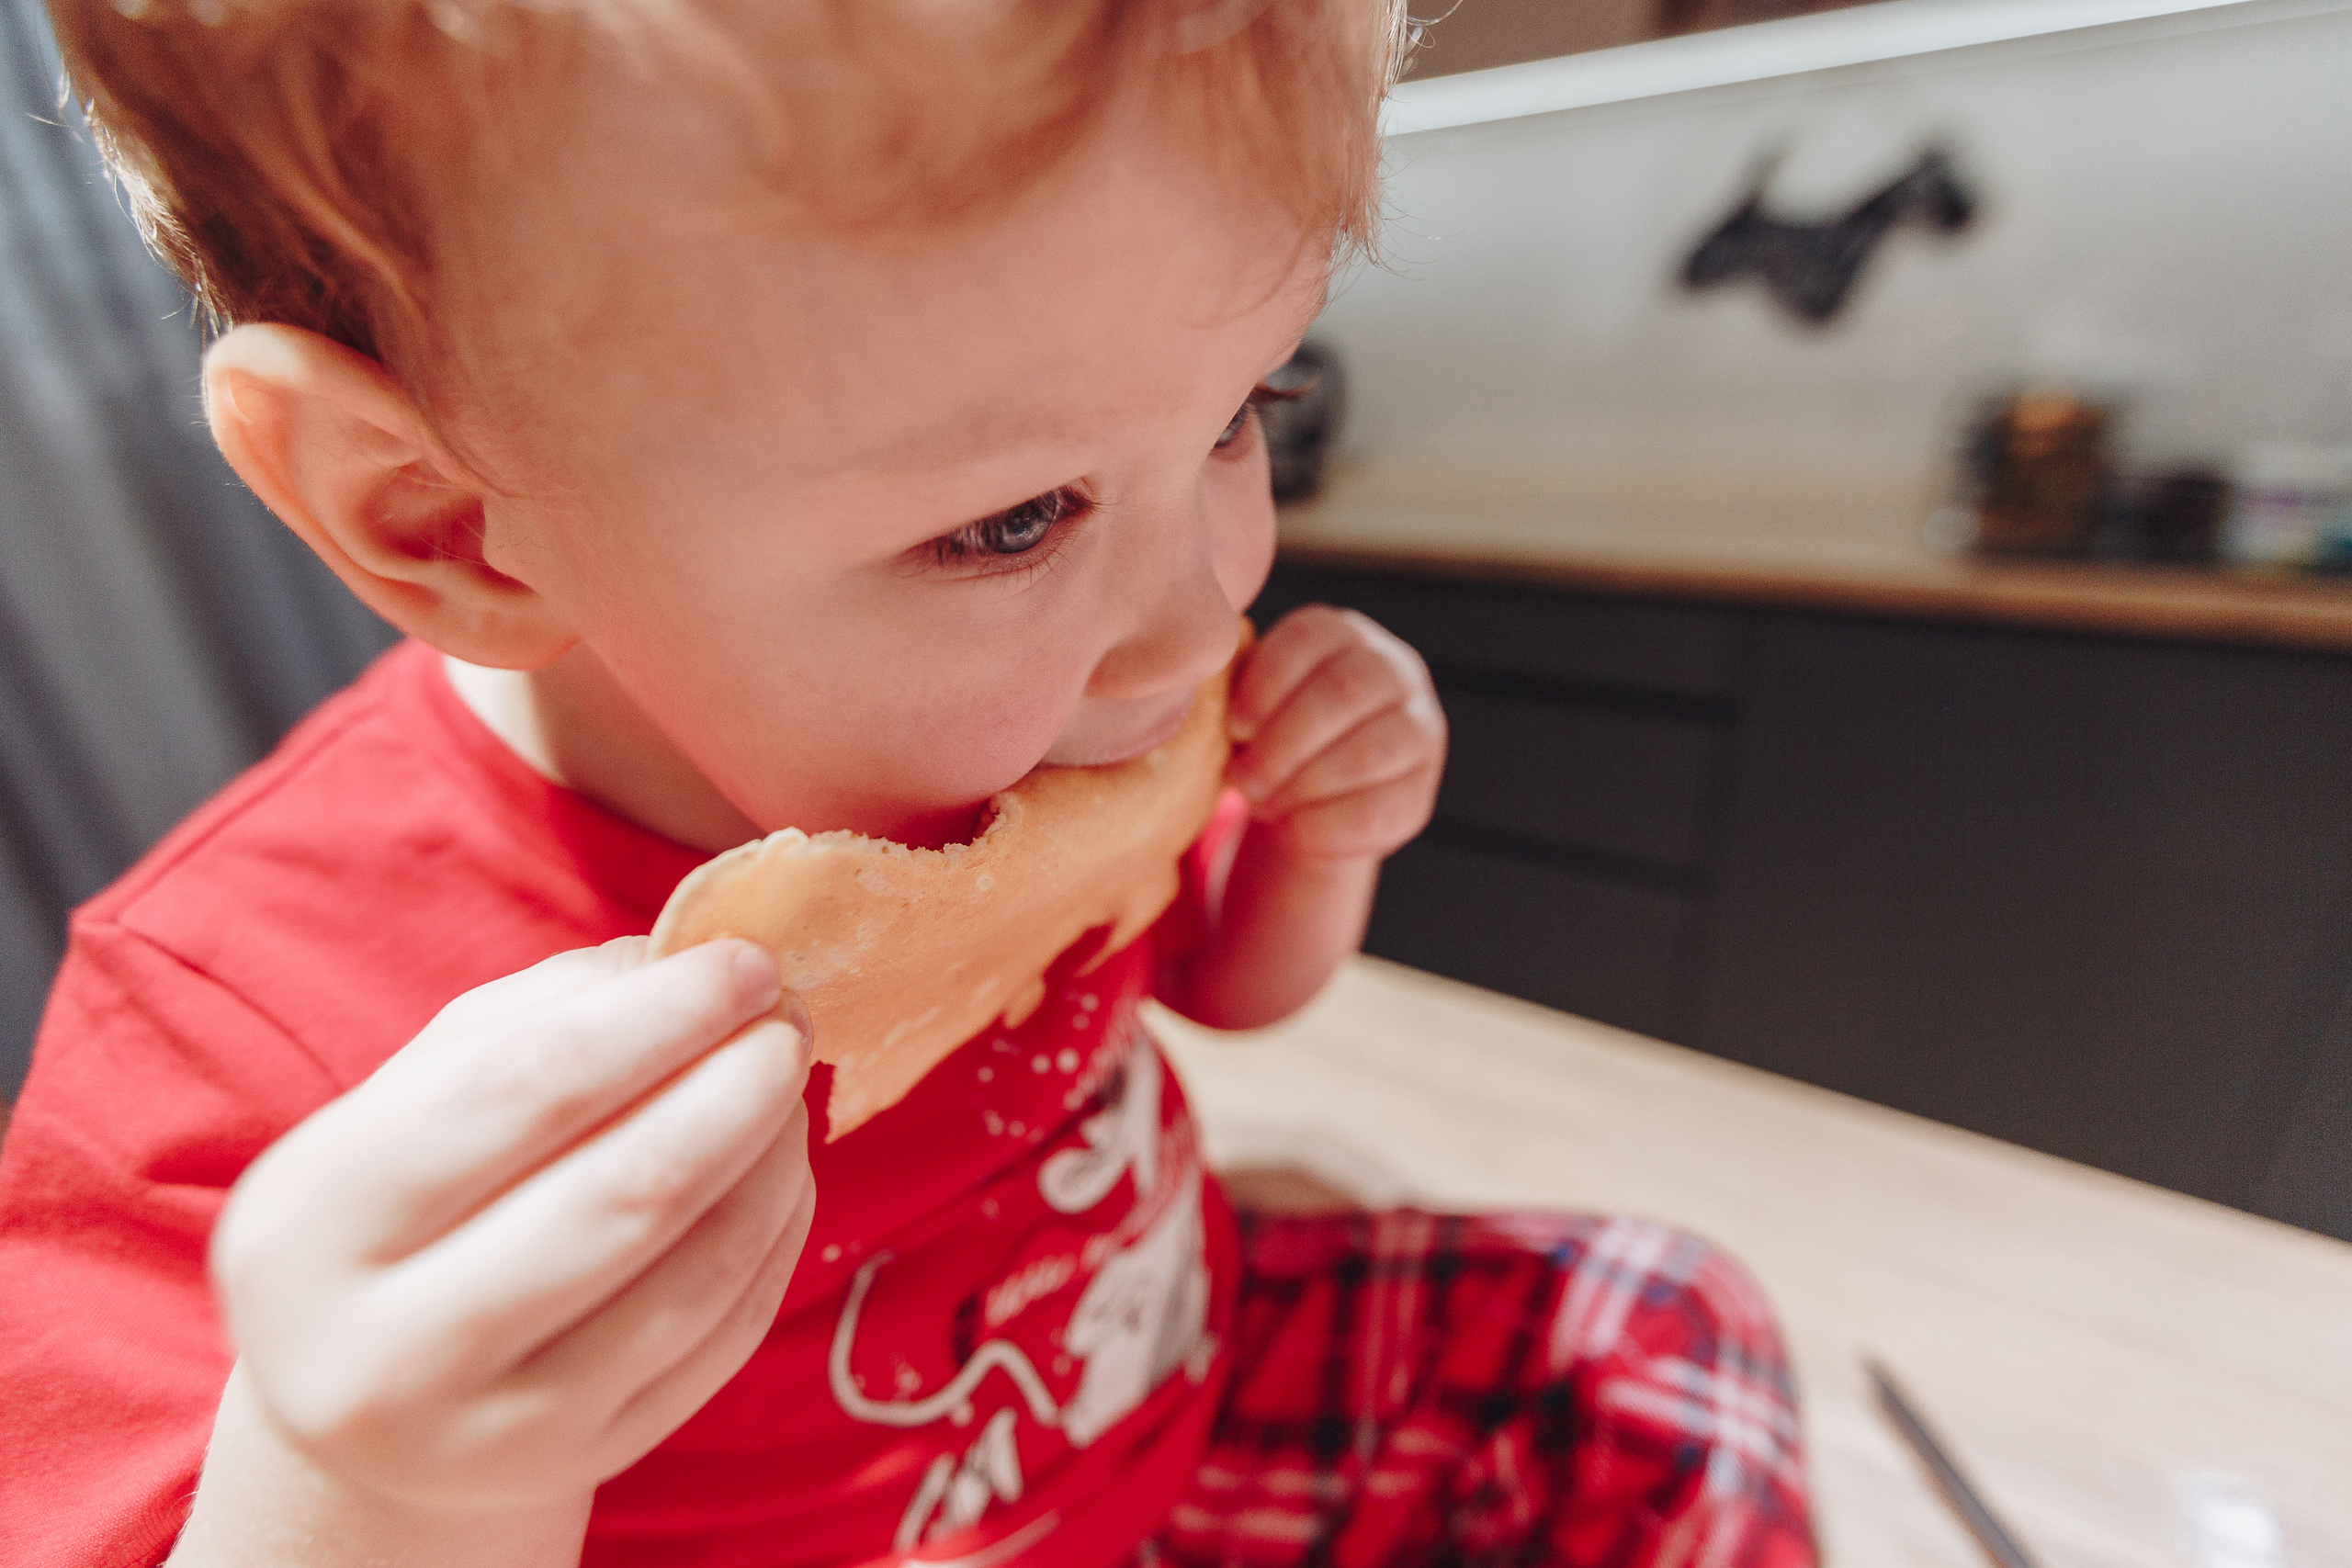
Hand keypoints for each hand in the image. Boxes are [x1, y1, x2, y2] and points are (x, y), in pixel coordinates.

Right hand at [200, 938, 814, 1522]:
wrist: (372, 1399)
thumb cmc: (409, 1204)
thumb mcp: (422, 1096)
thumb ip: (539, 1012)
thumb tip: (684, 956)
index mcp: (313, 1220)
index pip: (522, 1090)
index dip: (656, 1017)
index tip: (745, 963)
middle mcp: (382, 1349)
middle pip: (622, 1191)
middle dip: (733, 1085)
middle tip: (790, 1019)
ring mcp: (488, 1430)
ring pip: (689, 1273)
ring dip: (771, 1158)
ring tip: (788, 1087)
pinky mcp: (582, 1463)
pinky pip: (719, 1335)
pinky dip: (772, 1236)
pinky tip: (782, 1172)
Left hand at [1226, 604, 1445, 861]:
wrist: (1306, 806)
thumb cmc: (1267, 738)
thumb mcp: (1249, 703)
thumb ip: (1232, 686)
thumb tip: (1193, 690)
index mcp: (1343, 634)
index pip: (1308, 640)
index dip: (1265, 685)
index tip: (1233, 726)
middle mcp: (1395, 671)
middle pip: (1344, 691)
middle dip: (1281, 742)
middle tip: (1240, 778)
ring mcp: (1419, 732)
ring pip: (1366, 752)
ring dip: (1301, 784)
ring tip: (1261, 802)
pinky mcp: (1420, 795)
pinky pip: (1376, 810)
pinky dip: (1323, 824)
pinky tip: (1293, 828)